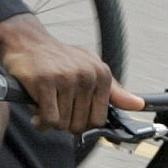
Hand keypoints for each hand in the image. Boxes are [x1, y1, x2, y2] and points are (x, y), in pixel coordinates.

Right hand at [0, 14, 136, 136]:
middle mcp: (87, 75)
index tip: (73, 115)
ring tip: (46, 107)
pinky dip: (41, 122)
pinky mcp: (46, 82)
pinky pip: (48, 119)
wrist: (28, 42)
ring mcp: (66, 78)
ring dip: (51, 122)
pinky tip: (37, 113)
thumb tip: (138, 105)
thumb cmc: (59, 59)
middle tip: (56, 110)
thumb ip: (114, 91)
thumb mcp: (91, 69)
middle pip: (80, 124)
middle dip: (65, 123)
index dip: (83, 123)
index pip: (99, 119)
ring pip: (63, 123)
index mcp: (102, 74)